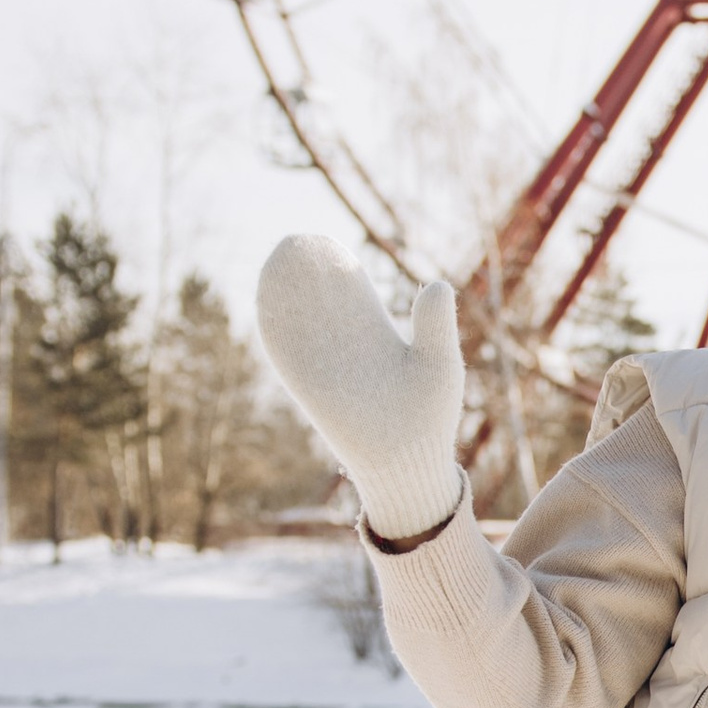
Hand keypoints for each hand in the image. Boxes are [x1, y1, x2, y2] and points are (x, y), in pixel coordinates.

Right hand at [255, 237, 465, 540]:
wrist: (410, 465)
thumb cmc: (430, 420)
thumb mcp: (438, 365)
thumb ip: (435, 325)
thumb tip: (439, 283)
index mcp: (378, 344)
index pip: (354, 300)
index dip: (339, 274)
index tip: (329, 247)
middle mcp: (348, 355)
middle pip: (320, 307)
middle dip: (307, 278)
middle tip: (296, 242)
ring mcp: (328, 371)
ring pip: (301, 326)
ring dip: (288, 296)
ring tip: (280, 260)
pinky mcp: (313, 391)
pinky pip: (290, 356)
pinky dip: (277, 330)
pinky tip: (268, 302)